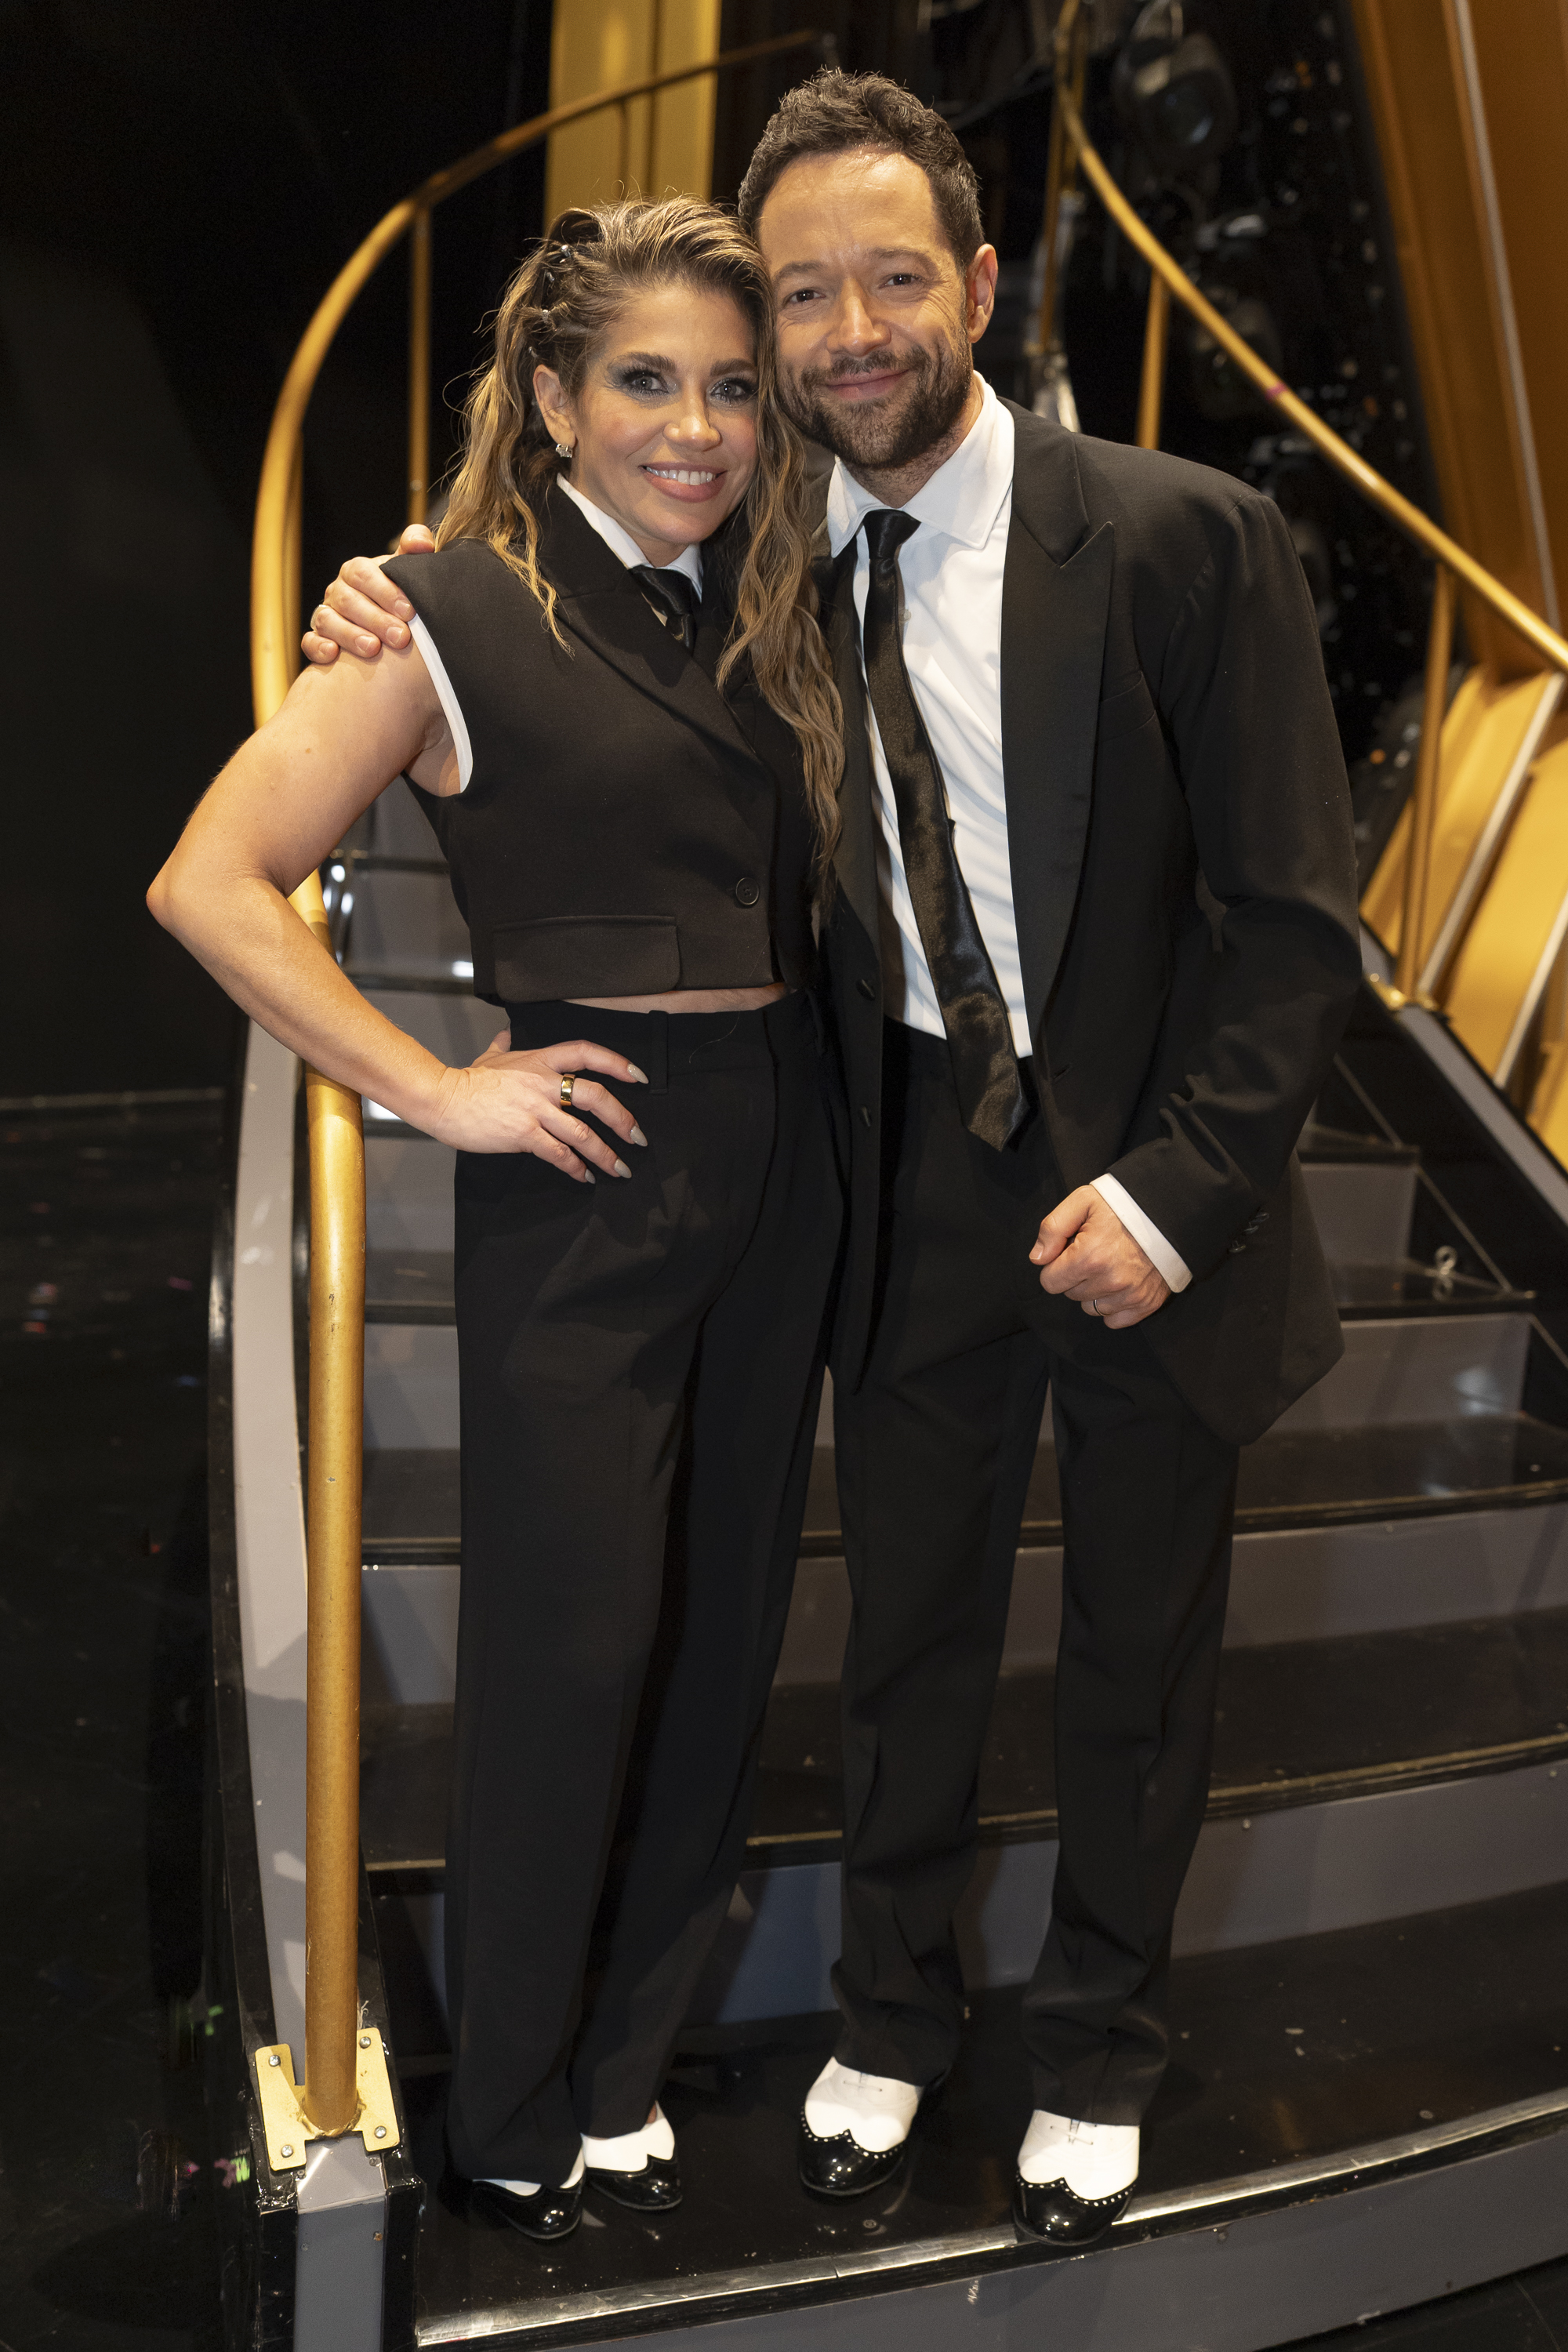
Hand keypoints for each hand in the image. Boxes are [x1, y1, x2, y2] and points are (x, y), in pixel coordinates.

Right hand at [301, 524, 434, 665]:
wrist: (387, 622)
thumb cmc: (397, 594)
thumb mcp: (405, 570)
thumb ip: (414, 550)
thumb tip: (422, 543)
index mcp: (357, 571)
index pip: (364, 574)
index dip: (385, 591)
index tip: (410, 610)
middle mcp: (338, 591)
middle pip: (348, 600)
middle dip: (375, 619)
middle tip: (401, 637)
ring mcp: (326, 614)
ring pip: (327, 620)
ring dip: (349, 635)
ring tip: (373, 648)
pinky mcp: (317, 638)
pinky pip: (309, 641)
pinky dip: (318, 646)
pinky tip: (333, 654)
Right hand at [427, 1030, 649, 1179]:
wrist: (442, 1098)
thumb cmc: (467, 1081)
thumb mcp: (490, 1056)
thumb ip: (503, 1045)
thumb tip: (506, 1033)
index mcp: (540, 1060)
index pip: (586, 1052)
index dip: (616, 1062)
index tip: (638, 1076)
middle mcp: (543, 1083)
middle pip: (594, 1096)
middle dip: (621, 1119)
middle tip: (637, 1137)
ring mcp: (534, 1109)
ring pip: (581, 1132)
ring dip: (604, 1154)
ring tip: (618, 1169)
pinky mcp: (523, 1134)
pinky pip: (558, 1153)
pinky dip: (575, 1167)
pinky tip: (583, 1176)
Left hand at [1030, 1186, 1169, 1328]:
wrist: (1169, 1212)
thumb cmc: (1122, 1205)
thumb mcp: (1082, 1201)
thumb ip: (1053, 1228)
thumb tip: (1037, 1259)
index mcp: (1090, 1256)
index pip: (1050, 1282)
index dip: (1056, 1266)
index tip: (1070, 1252)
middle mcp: (1111, 1280)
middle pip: (1070, 1295)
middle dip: (1075, 1276)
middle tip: (1094, 1253)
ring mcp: (1131, 1295)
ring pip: (1091, 1308)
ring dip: (1094, 1291)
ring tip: (1109, 1265)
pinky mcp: (1147, 1303)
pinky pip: (1114, 1320)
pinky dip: (1113, 1306)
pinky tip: (1120, 1283)